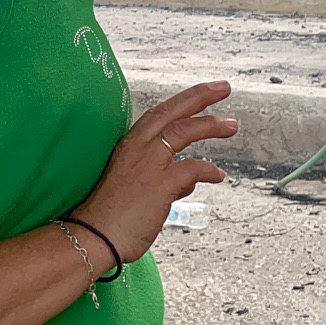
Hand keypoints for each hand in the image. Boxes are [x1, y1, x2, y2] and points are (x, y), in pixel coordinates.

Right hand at [71, 82, 236, 265]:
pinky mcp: (159, 184)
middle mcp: (138, 147)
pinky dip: (209, 170)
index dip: (183, 100)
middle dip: (200, 96)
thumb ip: (163, 178)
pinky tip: (218, 176)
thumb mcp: (135, 187)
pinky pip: (193, 168)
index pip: (159, 114)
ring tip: (231, 125)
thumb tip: (188, 180)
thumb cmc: (110, 216)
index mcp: (129, 145)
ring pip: (184, 131)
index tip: (203, 92)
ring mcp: (148, 164)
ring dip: (211, 125)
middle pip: (172, 112)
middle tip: (224, 87)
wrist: (93, 237)